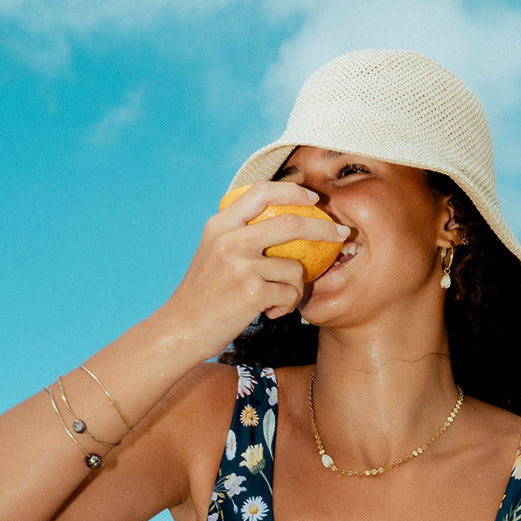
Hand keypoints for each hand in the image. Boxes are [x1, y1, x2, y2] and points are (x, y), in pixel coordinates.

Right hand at [163, 181, 348, 355]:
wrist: (181, 329)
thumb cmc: (202, 296)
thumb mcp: (212, 253)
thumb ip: (237, 235)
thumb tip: (278, 222)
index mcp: (220, 225)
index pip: (262, 192)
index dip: (293, 191)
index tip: (313, 198)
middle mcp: (230, 240)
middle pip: (292, 222)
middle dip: (323, 227)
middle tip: (340, 235)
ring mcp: (241, 265)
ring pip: (295, 267)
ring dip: (296, 287)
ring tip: (278, 300)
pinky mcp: (251, 292)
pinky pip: (290, 294)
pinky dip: (286, 305)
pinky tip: (270, 312)